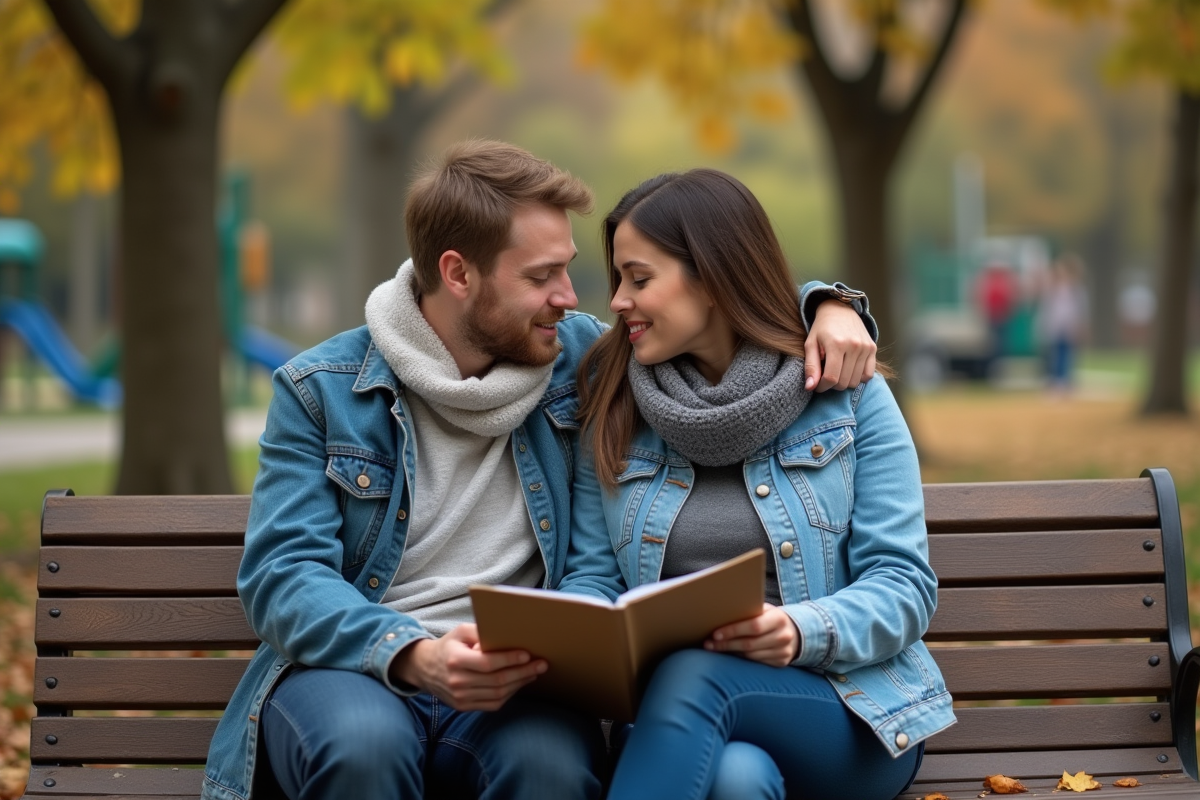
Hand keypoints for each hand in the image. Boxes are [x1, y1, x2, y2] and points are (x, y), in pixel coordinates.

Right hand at [389, 623, 546, 710]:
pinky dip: (509, 695)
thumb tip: (505, 636)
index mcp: (455, 660)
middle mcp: (457, 681)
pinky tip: (518, 684)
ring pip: (497, 695)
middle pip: (497, 681)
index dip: (510, 660)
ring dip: (519, 684)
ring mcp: (460, 697)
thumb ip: (480, 631)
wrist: (424, 668)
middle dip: (523, 672)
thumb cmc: (448, 646)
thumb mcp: (460, 632)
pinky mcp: (463, 707)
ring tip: (533, 673)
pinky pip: (492, 704)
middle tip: (541, 664)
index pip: (488, 663)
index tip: (527, 654)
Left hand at [704, 604, 799, 666]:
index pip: (754, 626)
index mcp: (779, 618)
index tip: (715, 634)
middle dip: (726, 644)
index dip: (733, 631)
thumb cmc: (770, 617)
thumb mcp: (764, 609)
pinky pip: (756, 663)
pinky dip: (741, 658)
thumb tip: (719, 614)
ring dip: (730, 652)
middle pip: (750, 644)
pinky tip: (729, 654)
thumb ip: (748, 611)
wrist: (794, 631)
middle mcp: (784, 636)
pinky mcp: (781, 663)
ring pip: (751, 656)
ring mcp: (783, 652)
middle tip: (708, 644)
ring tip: (714, 648)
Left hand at [805, 299, 876, 391]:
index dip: (822, 387)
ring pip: (855, 381)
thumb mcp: (810, 344)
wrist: (840, 310)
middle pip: (843, 382)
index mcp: (836, 344)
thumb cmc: (822, 328)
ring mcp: (865, 347)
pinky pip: (868, 375)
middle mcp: (854, 346)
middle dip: (832, 385)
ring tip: (836, 371)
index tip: (817, 386)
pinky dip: (858, 378)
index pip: (831, 378)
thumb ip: (810, 367)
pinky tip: (849, 371)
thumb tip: (810, 387)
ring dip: (844, 382)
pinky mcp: (873, 348)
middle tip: (826, 376)